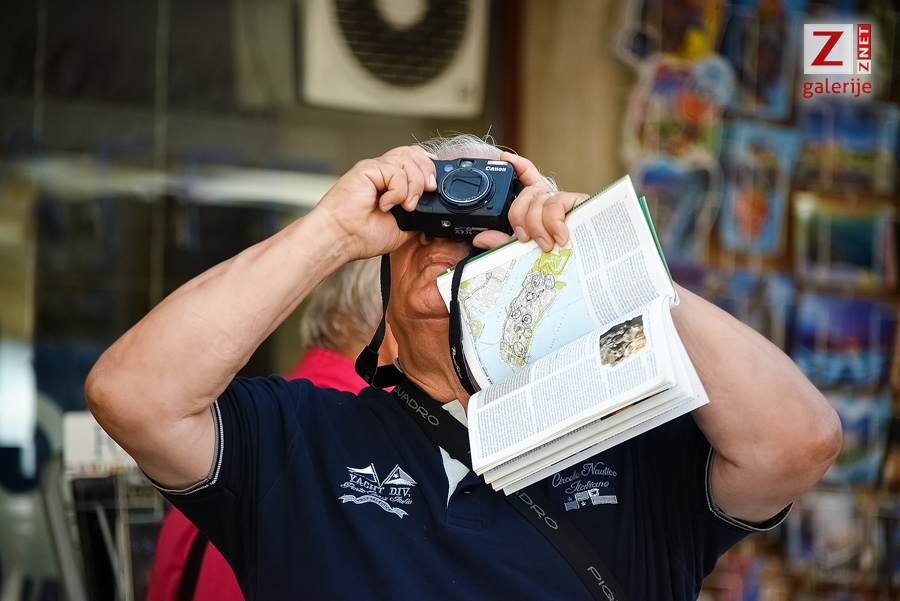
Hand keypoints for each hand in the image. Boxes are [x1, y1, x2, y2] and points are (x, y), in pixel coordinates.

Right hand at [313, 145, 437, 260]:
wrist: (342, 238)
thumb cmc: (363, 235)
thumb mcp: (404, 227)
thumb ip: (419, 213)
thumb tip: (435, 209)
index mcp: (392, 182)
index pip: (417, 159)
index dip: (429, 168)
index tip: (434, 188)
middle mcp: (384, 172)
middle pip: (415, 153)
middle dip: (428, 172)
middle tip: (428, 193)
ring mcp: (375, 168)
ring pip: (409, 160)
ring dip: (415, 185)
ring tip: (405, 206)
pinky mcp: (367, 169)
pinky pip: (395, 171)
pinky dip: (398, 191)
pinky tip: (385, 204)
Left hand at [472, 152, 587, 251]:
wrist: (591, 264)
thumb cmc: (559, 257)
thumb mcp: (526, 252)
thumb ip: (504, 243)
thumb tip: (480, 239)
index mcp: (537, 209)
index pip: (526, 179)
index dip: (516, 167)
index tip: (504, 159)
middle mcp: (549, 200)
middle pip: (525, 194)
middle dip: (520, 217)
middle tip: (526, 240)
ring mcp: (563, 200)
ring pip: (539, 199)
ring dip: (537, 224)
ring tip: (546, 245)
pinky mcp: (578, 202)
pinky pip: (556, 203)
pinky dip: (554, 221)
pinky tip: (560, 236)